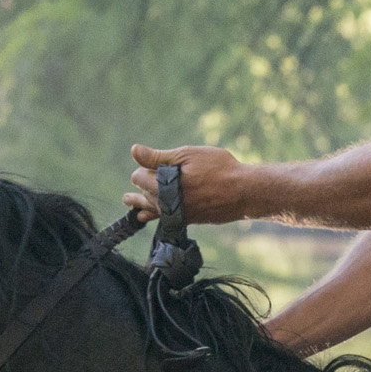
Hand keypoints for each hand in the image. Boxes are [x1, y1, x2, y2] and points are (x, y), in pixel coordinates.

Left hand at [126, 144, 257, 223]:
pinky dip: (152, 214)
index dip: (143, 167)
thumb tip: (134, 151)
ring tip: (128, 201)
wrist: (242, 192)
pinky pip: (162, 219)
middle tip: (138, 178)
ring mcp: (175, 215)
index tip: (152, 163)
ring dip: (139, 203)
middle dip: (141, 184)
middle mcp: (165, 203)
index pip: (138, 177)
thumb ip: (158, 157)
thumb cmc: (218, 168)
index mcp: (162, 185)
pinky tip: (145, 215)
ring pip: (149, 209)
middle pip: (142, 193)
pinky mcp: (186, 221)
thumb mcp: (188, 155)